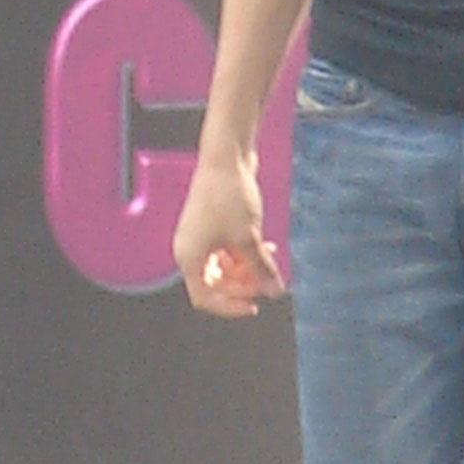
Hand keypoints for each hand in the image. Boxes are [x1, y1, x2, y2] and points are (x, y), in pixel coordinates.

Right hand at [174, 150, 284, 318]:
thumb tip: (274, 291)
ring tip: (270, 259)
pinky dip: (245, 253)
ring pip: (224, 267)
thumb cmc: (229, 196)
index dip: (229, 306)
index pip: (204, 298)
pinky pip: (227, 250)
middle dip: (243, 284)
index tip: (254, 305)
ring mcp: (200, 236)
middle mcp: (190, 249)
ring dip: (247, 268)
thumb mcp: (249, 238)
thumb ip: (261, 269)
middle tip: (266, 279)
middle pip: (215, 284)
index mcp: (189, 257)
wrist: (226, 157)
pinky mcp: (211, 225)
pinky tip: (267, 248)